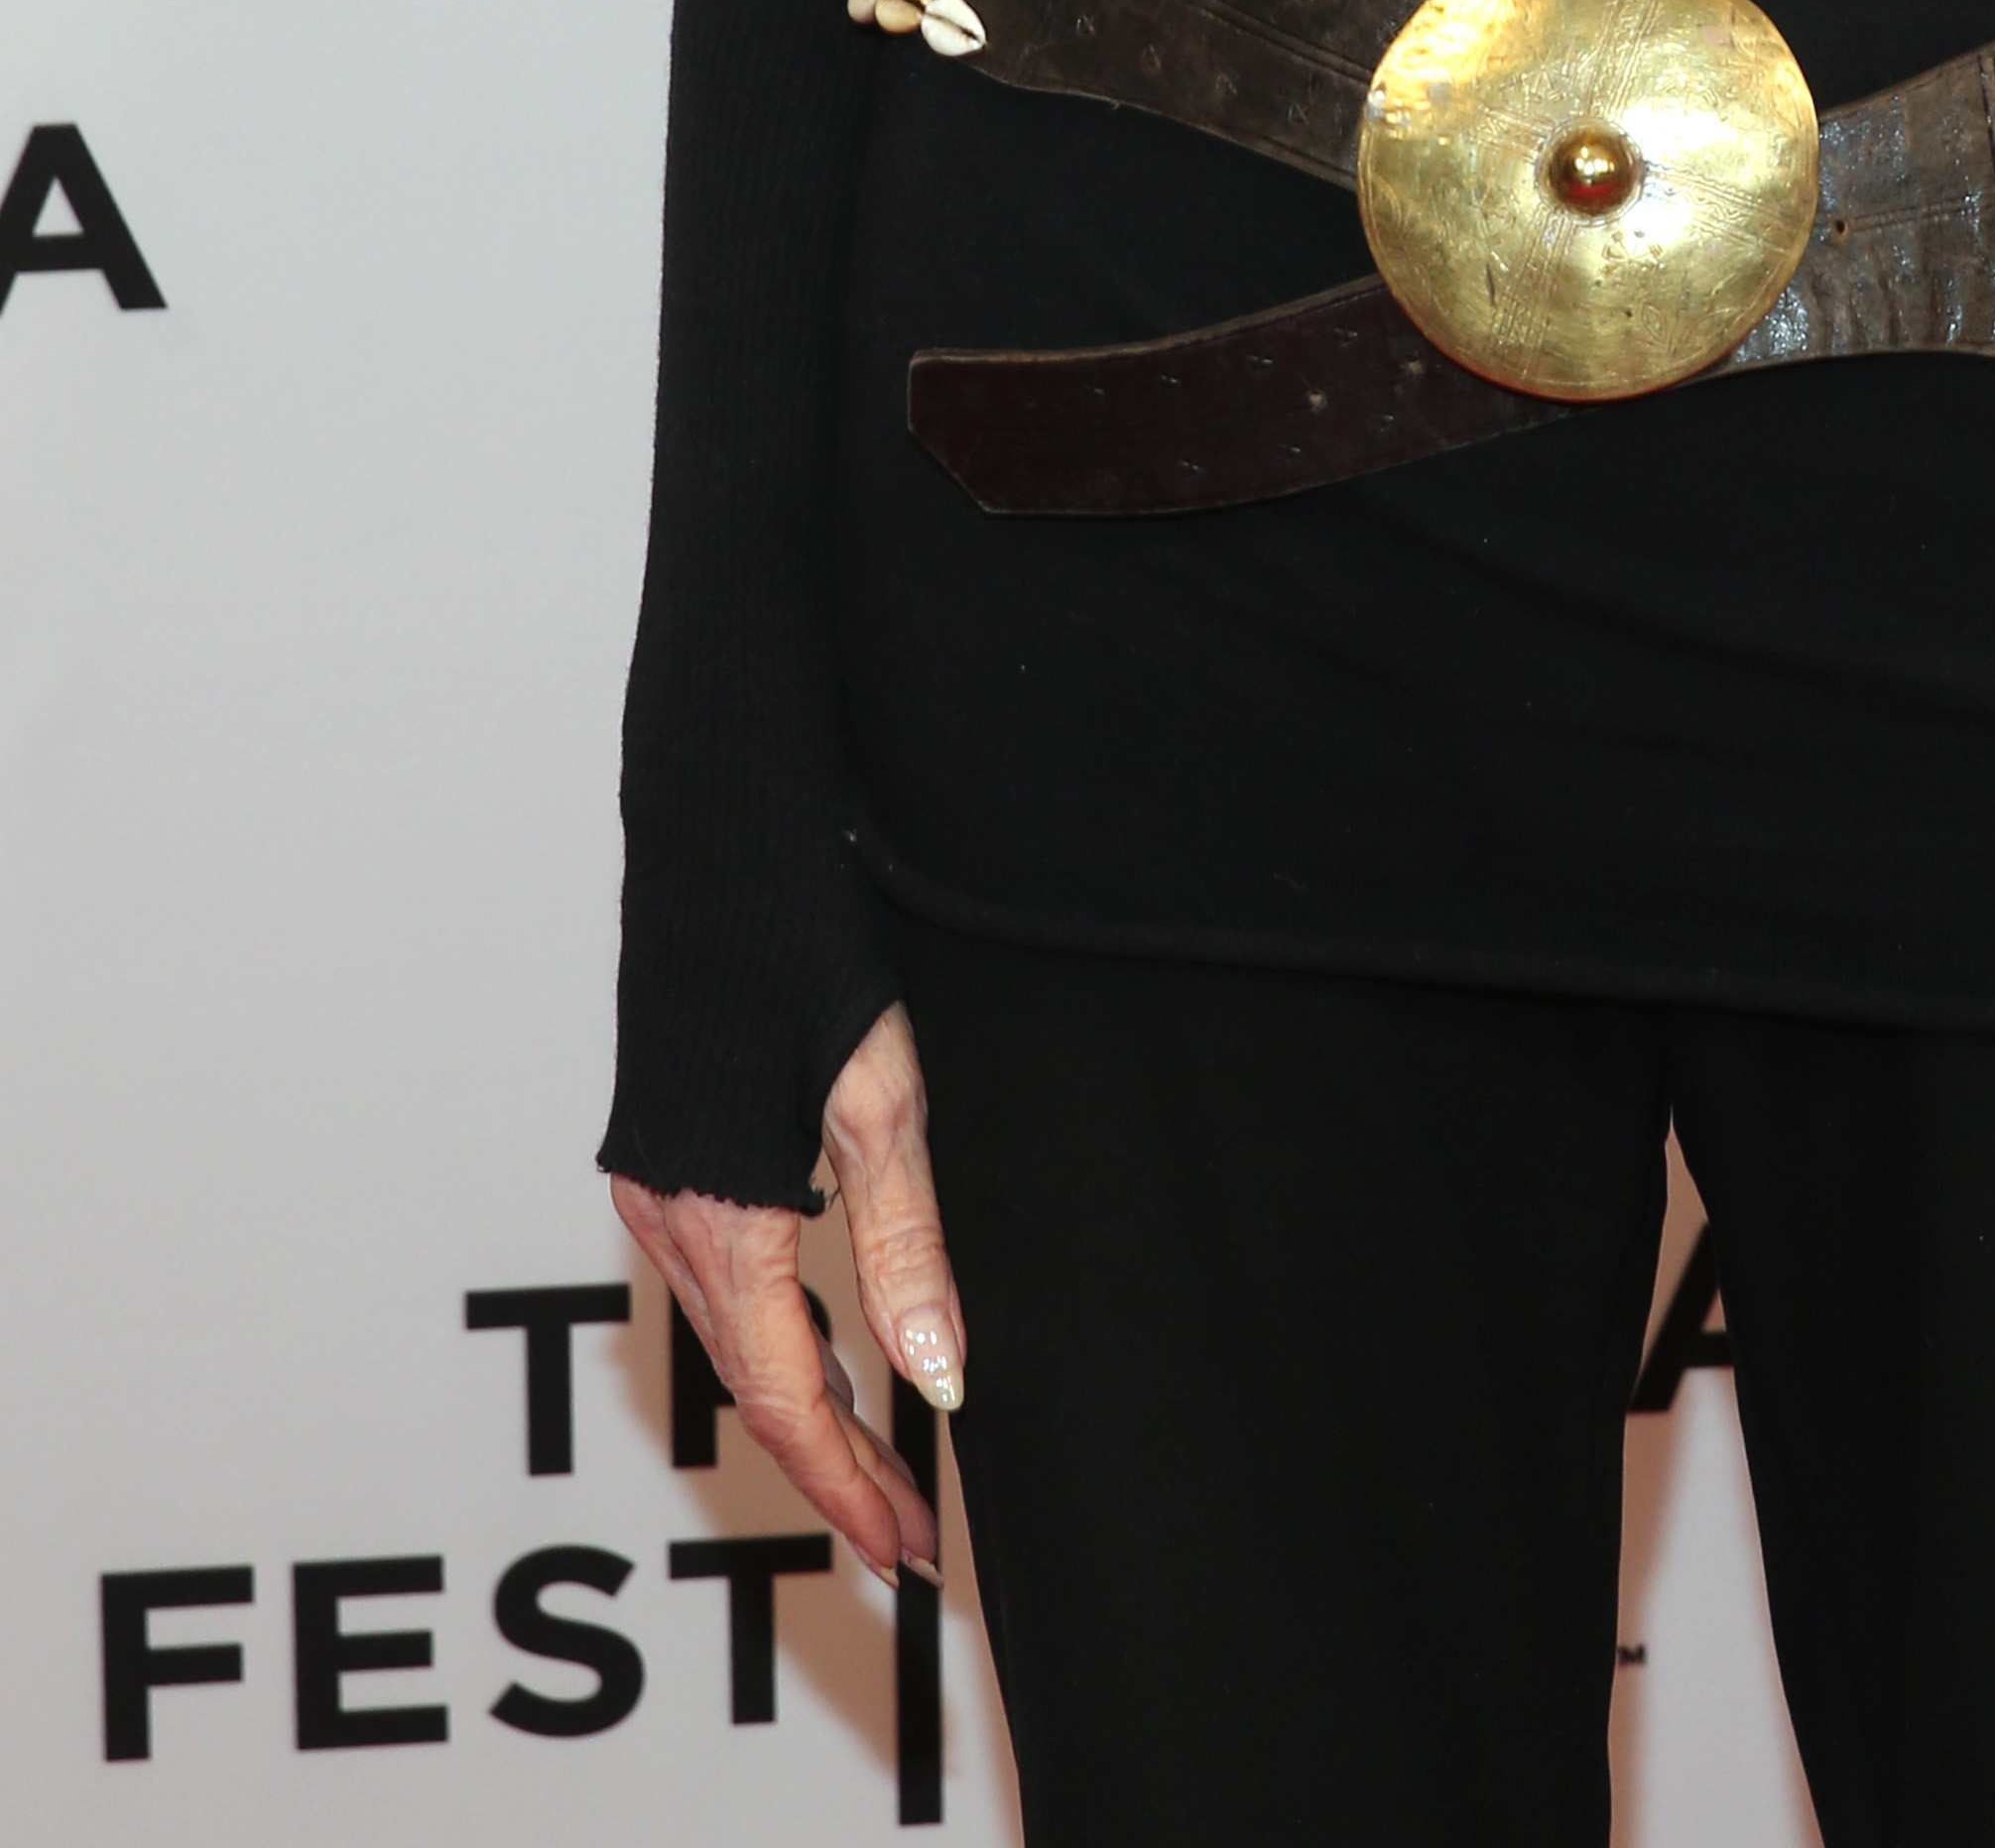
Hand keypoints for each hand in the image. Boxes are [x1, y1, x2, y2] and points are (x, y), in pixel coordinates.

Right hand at [610, 1004, 965, 1589]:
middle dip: (829, 1463)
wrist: (719, 843)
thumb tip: (941, 1377)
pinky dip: (777, 1334)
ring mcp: (658, 1187)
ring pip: (734, 1337)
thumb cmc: (802, 946)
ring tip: (879, 1460)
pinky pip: (723, 1282)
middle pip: (754, 1383)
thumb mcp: (879, 1095)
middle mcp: (669, 1217)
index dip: (844, 1481)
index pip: (786, 1396)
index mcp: (718, 1219)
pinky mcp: (668, 1155)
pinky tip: (829, 1340)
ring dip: (804, 1404)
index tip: (902, 1546)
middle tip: (903, 1529)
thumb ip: (906, 1238)